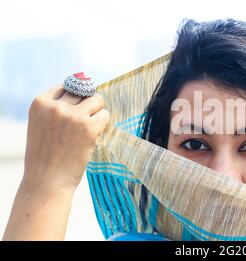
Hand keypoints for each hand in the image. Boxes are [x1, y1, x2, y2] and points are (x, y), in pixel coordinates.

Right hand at [2, 85, 109, 239]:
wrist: (47, 180)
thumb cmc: (46, 154)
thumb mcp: (42, 124)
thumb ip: (57, 105)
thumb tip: (84, 80)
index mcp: (40, 102)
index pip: (67, 86)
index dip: (76, 99)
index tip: (74, 115)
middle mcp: (55, 106)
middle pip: (84, 90)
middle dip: (88, 104)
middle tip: (84, 123)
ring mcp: (72, 116)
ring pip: (97, 99)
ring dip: (98, 112)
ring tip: (90, 128)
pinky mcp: (88, 128)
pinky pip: (105, 115)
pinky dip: (104, 124)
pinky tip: (94, 136)